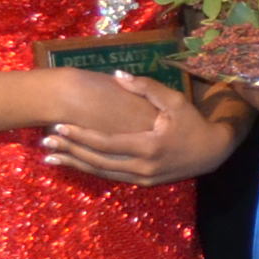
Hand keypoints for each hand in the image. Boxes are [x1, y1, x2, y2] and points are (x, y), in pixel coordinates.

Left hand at [42, 74, 237, 185]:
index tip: (58, 127)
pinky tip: (75, 163)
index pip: (105, 143)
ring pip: (101, 173)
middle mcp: (142, 167)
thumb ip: (146, 87)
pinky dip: (91, 170)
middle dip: (69, 152)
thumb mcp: (175, 100)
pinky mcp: (144, 183)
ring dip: (75, 165)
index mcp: (148, 146)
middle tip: (44, 144)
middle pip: (97, 161)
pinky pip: (112, 177)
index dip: (80, 136)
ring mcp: (142, 178)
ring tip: (50, 159)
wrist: (214, 152)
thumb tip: (118, 76)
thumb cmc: (193, 122)